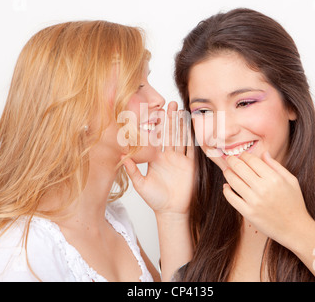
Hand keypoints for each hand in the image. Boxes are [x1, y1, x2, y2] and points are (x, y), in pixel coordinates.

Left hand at [122, 101, 194, 217]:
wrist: (172, 211)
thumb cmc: (156, 200)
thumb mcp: (141, 184)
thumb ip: (132, 170)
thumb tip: (121, 157)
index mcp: (155, 158)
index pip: (156, 138)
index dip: (156, 125)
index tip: (154, 112)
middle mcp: (168, 156)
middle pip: (170, 133)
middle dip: (171, 118)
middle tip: (171, 103)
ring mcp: (180, 159)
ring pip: (181, 137)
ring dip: (182, 124)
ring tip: (183, 110)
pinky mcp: (191, 165)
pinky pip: (192, 149)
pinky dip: (193, 138)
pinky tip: (193, 127)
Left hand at [222, 151, 312, 246]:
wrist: (296, 229)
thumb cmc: (295, 203)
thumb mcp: (291, 181)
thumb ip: (276, 166)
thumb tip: (264, 153)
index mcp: (274, 178)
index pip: (252, 160)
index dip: (244, 155)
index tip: (242, 155)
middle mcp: (263, 188)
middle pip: (239, 167)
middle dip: (231, 160)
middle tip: (229, 159)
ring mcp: (254, 201)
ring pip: (233, 181)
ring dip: (228, 173)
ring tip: (227, 170)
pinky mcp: (248, 213)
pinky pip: (231, 198)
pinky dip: (226, 190)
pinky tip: (227, 186)